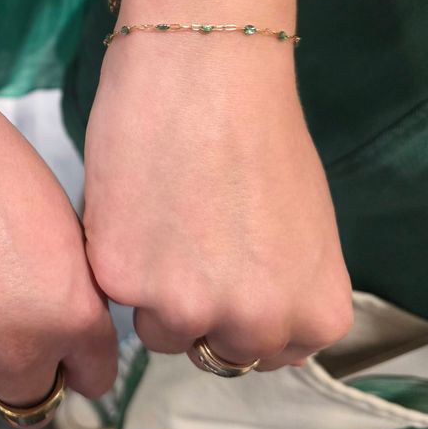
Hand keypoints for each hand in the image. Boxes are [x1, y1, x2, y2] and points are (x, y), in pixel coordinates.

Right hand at [83, 26, 351, 370]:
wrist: (205, 72)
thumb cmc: (264, 134)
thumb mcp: (306, 232)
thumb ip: (285, 289)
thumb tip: (242, 314)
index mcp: (313, 315)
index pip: (273, 356)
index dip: (245, 316)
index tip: (230, 279)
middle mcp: (254, 325)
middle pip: (215, 354)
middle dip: (202, 312)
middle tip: (190, 251)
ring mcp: (185, 308)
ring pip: (159, 333)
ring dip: (154, 294)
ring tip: (159, 228)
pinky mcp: (122, 281)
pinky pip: (114, 294)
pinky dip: (116, 260)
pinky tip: (133, 209)